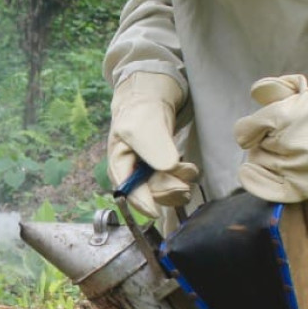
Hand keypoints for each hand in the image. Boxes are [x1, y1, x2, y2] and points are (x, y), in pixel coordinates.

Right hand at [108, 72, 199, 218]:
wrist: (152, 98)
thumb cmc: (140, 111)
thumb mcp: (144, 126)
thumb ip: (154, 147)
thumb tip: (168, 168)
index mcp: (118, 165)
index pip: (127, 193)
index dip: (142, 203)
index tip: (157, 210)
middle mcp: (131, 174)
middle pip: (149, 194)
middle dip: (168, 188)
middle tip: (185, 180)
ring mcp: (147, 173)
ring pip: (163, 191)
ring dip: (178, 185)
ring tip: (189, 170)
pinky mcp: (161, 171)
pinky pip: (172, 183)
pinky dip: (182, 179)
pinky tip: (188, 169)